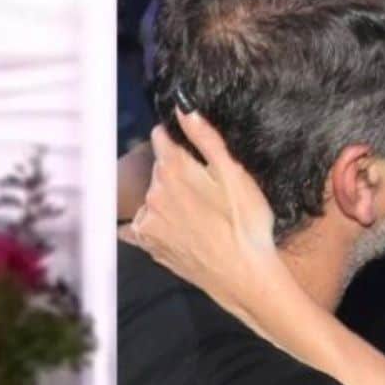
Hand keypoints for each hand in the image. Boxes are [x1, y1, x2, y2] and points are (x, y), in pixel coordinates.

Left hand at [125, 112, 287, 332]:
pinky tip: (166, 227)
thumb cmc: (246, 224)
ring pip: (151, 197)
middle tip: (203, 187)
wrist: (244, 276)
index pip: (161, 138)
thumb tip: (183, 108)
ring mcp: (147, 222)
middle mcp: (153, 193)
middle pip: (158, 169)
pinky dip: (148, 223)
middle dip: (175, 172)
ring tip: (196, 214)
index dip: (176, 139)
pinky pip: (137, 227)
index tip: (189, 147)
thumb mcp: (235, 174)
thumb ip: (206, 138)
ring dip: (165, 199)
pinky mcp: (148, 244)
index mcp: (174, 169)